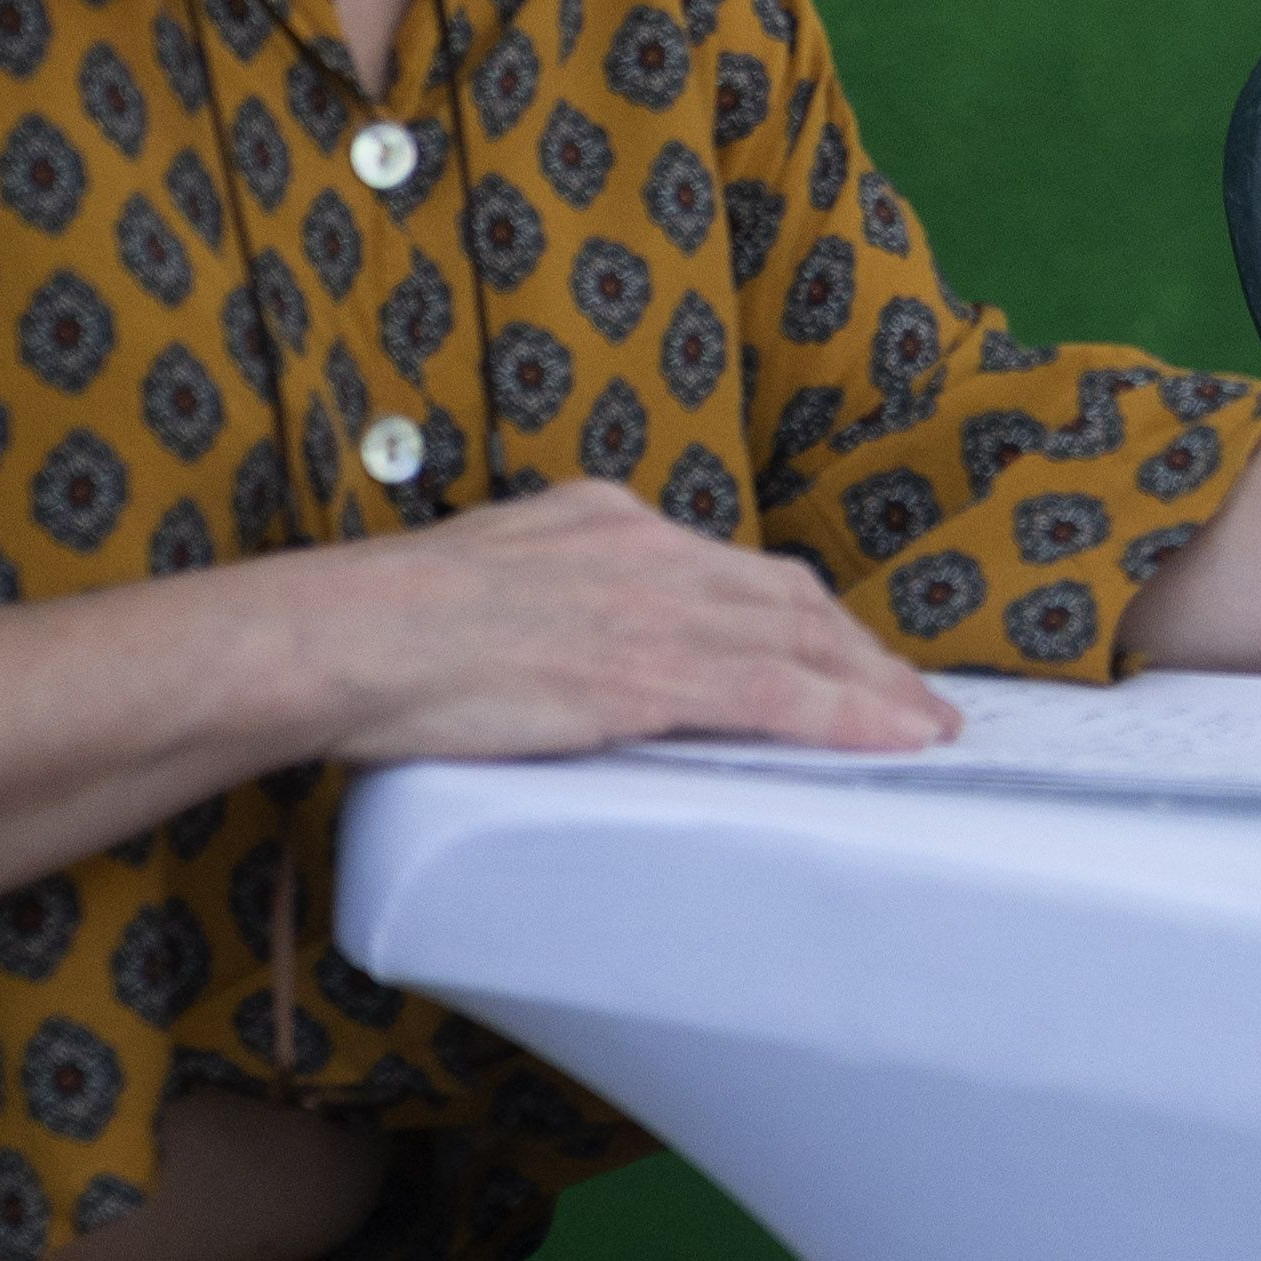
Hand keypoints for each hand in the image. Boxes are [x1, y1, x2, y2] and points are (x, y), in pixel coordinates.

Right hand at [303, 475, 960, 763]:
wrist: (338, 637)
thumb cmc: (380, 628)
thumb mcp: (483, 578)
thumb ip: (546, 599)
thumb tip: (564, 640)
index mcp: (604, 521)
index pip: (730, 568)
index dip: (797, 613)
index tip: (837, 648)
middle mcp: (646, 548)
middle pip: (786, 596)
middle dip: (855, 649)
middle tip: (908, 694)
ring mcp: (651, 606)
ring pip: (798, 641)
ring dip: (872, 686)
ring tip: (921, 725)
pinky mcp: (645, 669)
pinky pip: (773, 692)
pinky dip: (842, 715)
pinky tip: (886, 739)